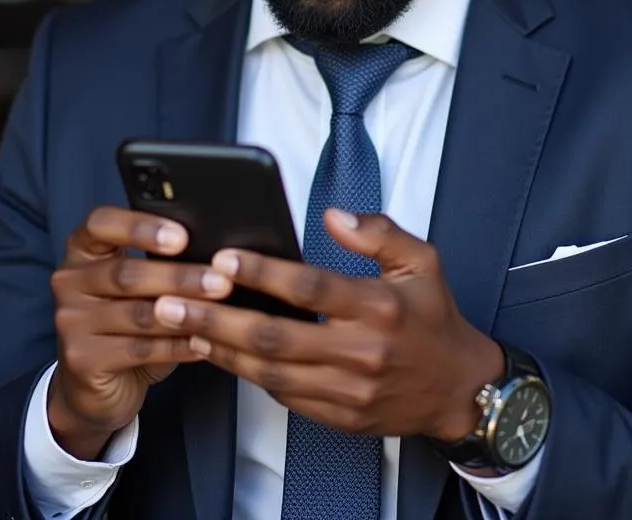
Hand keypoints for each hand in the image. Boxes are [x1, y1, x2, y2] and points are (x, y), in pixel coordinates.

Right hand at [48, 206, 234, 459]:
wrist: (96, 383)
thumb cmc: (127, 320)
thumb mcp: (138, 284)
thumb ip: (161, 262)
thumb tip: (217, 252)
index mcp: (83, 249)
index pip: (100, 223)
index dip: (140, 227)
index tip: (181, 237)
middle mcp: (69, 281)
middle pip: (126, 273)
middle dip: (178, 277)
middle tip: (220, 281)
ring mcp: (70, 321)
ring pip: (137, 313)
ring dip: (184, 312)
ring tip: (219, 311)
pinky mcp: (81, 359)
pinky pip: (139, 349)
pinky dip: (176, 346)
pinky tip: (202, 343)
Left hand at [153, 209, 503, 442]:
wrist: (460, 388)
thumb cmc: (435, 318)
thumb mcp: (422, 260)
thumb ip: (378, 232)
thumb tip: (332, 215)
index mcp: (378, 307)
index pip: (310, 289)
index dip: (263, 274)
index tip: (223, 260)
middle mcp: (359, 352)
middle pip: (275, 337)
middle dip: (216, 319)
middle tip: (171, 302)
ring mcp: (347, 390)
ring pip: (270, 372)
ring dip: (221, 350)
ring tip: (181, 328)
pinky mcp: (339, 416)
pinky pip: (284, 397)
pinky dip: (248, 376)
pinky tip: (221, 354)